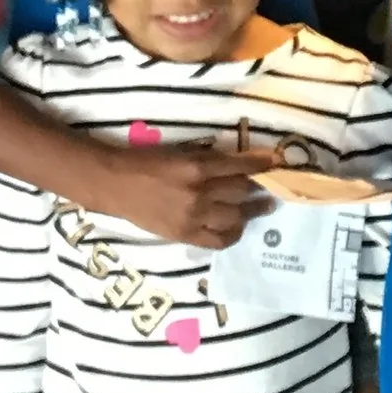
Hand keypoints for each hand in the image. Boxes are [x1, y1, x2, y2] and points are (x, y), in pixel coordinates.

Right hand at [82, 138, 276, 252]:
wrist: (115, 185)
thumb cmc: (146, 162)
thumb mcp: (179, 152)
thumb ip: (207, 158)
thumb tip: (237, 162)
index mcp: (196, 167)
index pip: (239, 166)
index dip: (261, 164)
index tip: (276, 162)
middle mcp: (198, 193)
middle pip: (241, 192)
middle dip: (258, 189)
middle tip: (269, 188)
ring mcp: (193, 217)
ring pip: (235, 217)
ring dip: (251, 212)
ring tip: (262, 207)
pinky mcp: (185, 235)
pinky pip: (218, 240)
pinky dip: (233, 235)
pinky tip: (238, 227)